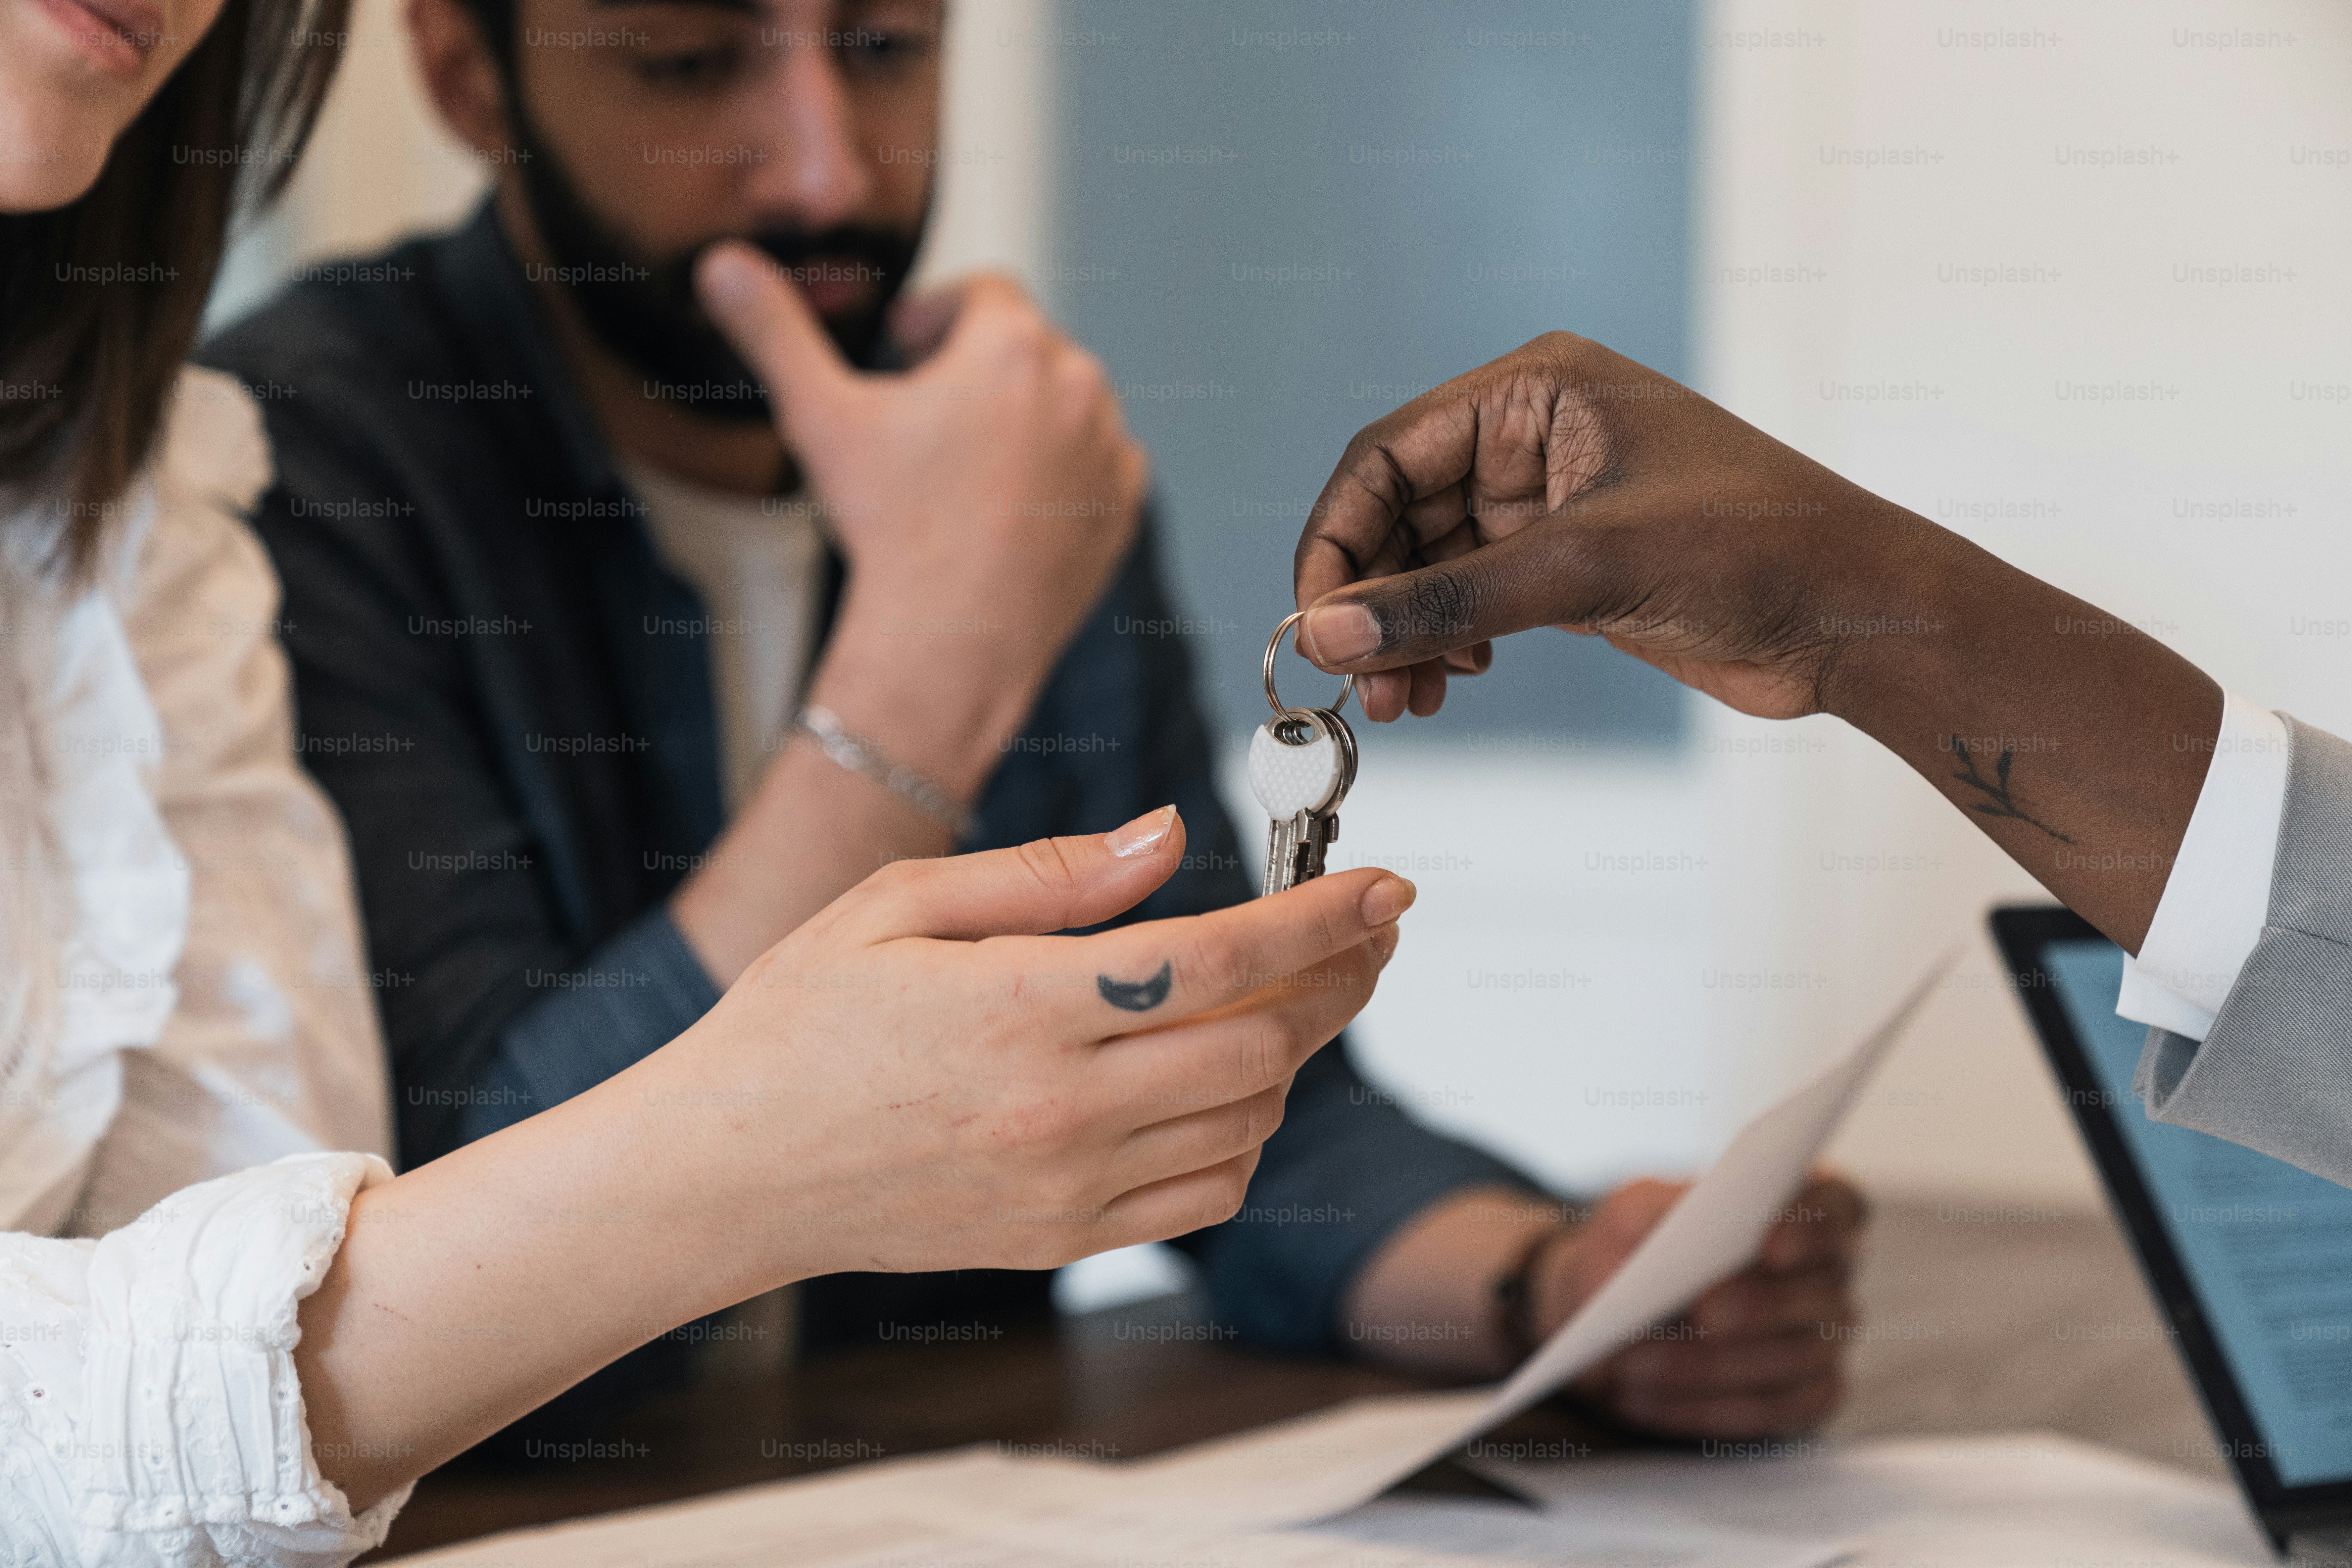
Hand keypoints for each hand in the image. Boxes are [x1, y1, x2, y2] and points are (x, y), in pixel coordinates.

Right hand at [667, 804, 1411, 1273]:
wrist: (725, 1172)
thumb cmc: (800, 1021)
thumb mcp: (898, 903)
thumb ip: (1049, 874)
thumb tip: (1171, 837)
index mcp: (1022, 1006)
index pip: (1220, 957)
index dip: (1323, 919)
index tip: (1387, 886)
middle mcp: (1060, 1105)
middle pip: (1264, 1044)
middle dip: (1341, 979)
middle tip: (1367, 930)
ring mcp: (1068, 1185)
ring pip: (1249, 1119)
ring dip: (1295, 1051)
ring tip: (1292, 992)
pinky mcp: (1064, 1239)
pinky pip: (1206, 1193)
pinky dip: (1246, 1134)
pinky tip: (1228, 1081)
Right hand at [697, 245, 1147, 793]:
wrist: (952, 641)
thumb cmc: (889, 526)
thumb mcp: (818, 415)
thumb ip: (774, 331)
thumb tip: (722, 264)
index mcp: (1015, 345)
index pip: (985, 291)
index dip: (937, 314)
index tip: (904, 351)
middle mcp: (1081, 385)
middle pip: (1025, 349)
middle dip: (975, 369)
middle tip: (922, 418)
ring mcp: (1109, 450)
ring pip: (1062, 407)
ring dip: (1020, 418)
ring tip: (961, 465)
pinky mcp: (1121, 509)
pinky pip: (1093, 467)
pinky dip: (1056, 475)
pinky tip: (1004, 507)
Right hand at [1290, 331, 1949, 723]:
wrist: (1852, 616)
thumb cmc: (1753, 549)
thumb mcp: (1585, 567)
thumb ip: (1449, 600)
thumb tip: (1330, 632)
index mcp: (1535, 391)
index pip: (1388, 453)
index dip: (1340, 536)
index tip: (1316, 618)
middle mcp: (1531, 437)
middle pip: (1399, 513)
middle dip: (1372, 599)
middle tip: (1361, 680)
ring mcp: (1547, 505)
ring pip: (1430, 566)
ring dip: (1403, 634)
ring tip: (1403, 699)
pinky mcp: (1566, 567)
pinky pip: (1470, 601)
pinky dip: (1445, 644)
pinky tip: (1448, 683)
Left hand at [1548, 1173, 1865, 1435]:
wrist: (1615, 1310)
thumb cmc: (1638, 1246)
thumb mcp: (1635, 1211)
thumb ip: (1657, 1208)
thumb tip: (1685, 1222)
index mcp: (1804, 1209)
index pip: (1837, 1208)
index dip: (1814, 1227)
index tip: (1773, 1246)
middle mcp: (1829, 1274)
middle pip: (1819, 1291)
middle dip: (1759, 1306)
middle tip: (1706, 1315)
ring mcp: (1825, 1339)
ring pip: (1790, 1358)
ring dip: (1708, 1365)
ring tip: (1635, 1364)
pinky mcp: (1807, 1397)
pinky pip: (1769, 1410)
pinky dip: (1703, 1407)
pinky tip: (1646, 1399)